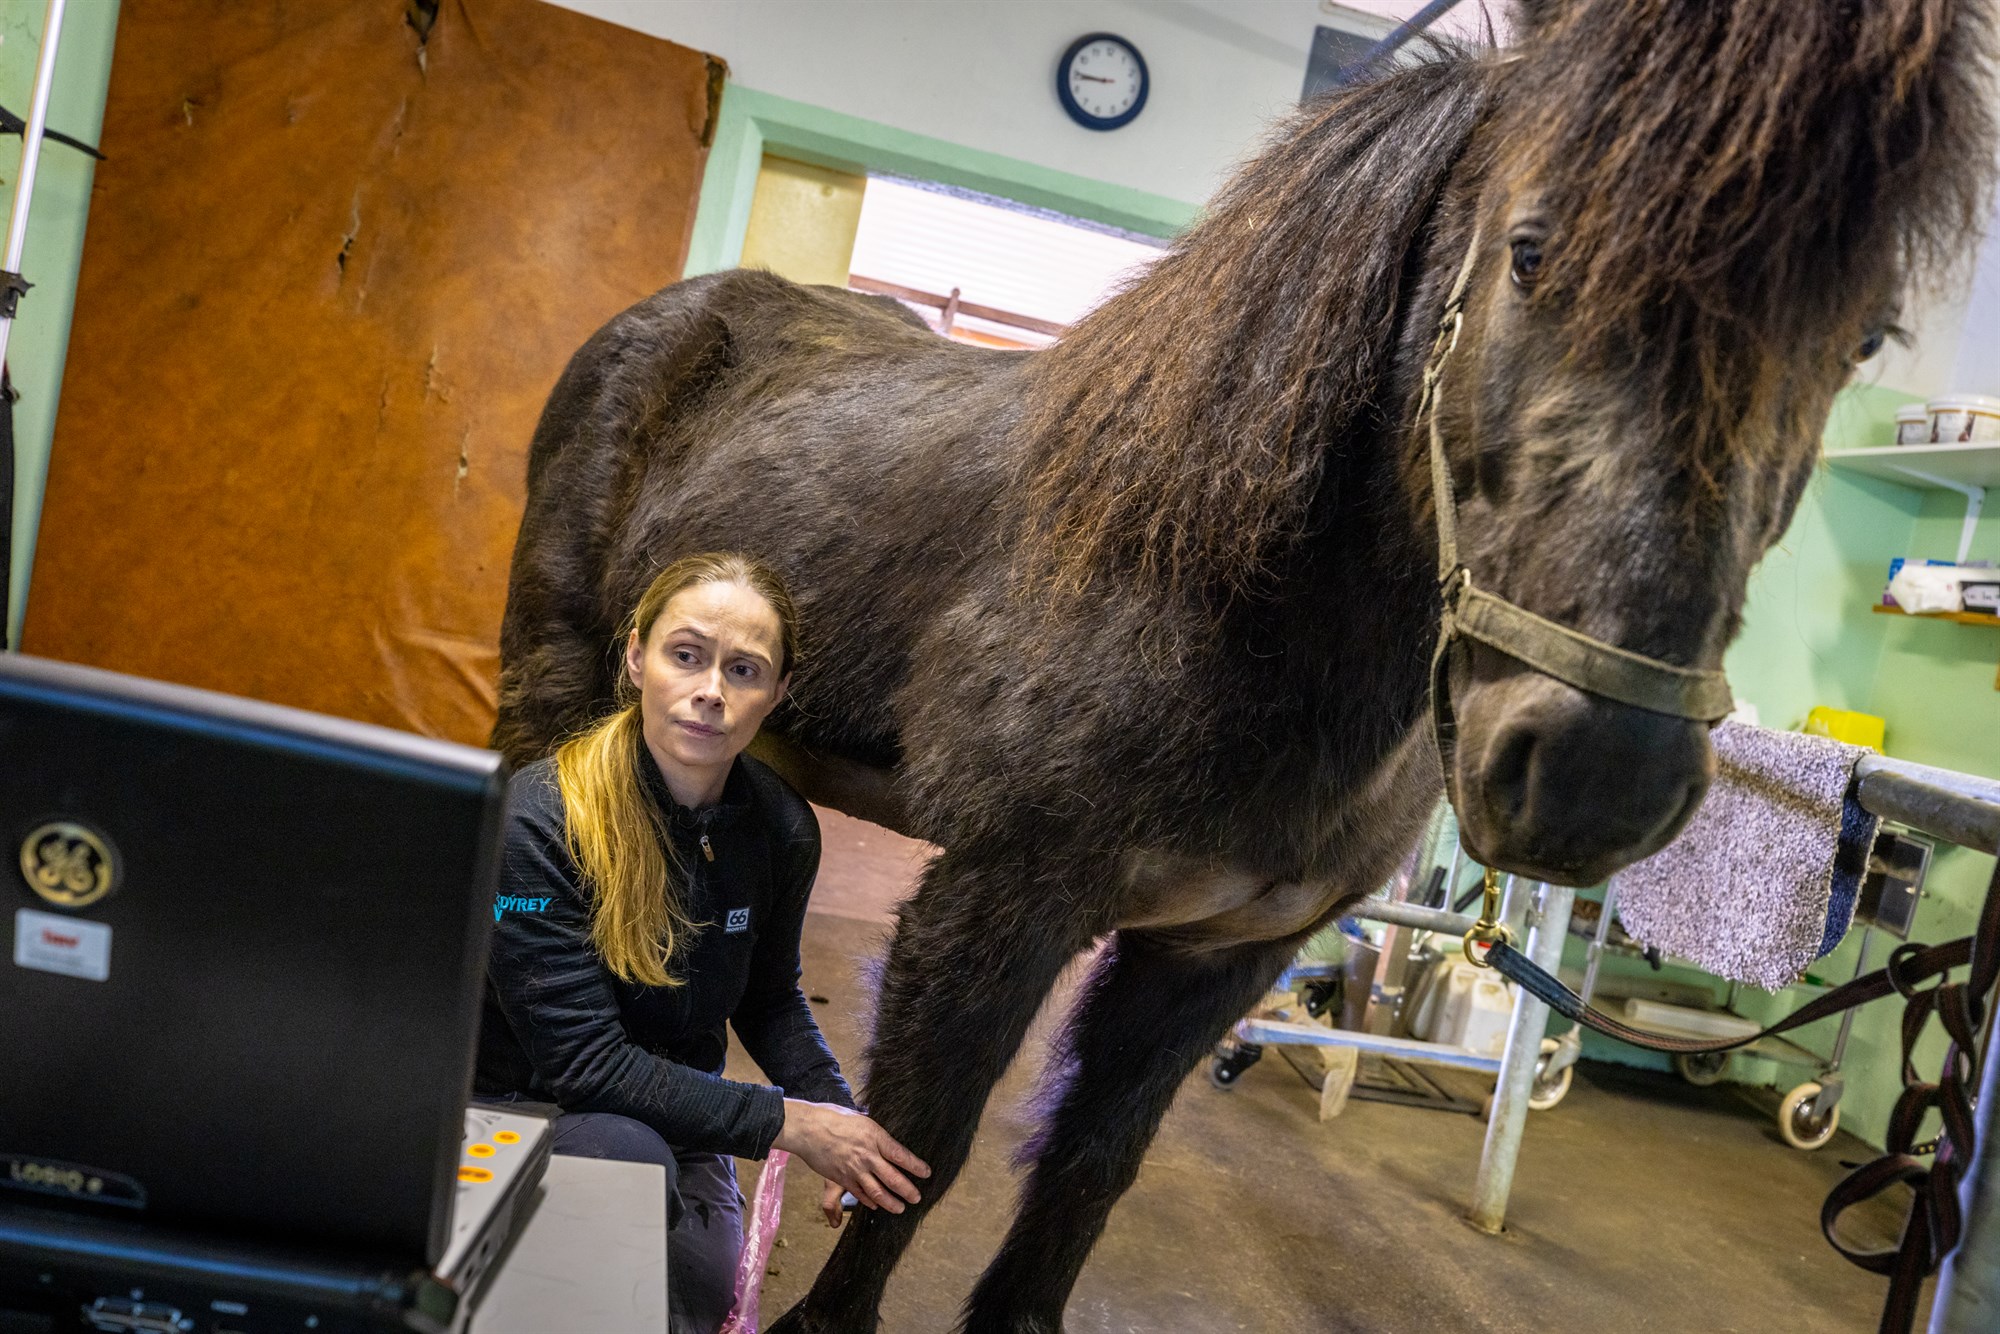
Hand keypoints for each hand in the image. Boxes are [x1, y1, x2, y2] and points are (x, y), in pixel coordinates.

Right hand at [774, 1099, 929, 1225]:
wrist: (807, 1129)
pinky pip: (859, 1194)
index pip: (901, 1155)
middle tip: (917, 1198)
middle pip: (893, 1178)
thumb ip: (875, 1134)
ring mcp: (854, 1169)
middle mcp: (867, 1155)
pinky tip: (876, 1204)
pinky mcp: (842, 1178)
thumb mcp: (861, 1119)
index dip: (916, 1166)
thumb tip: (886, 1139)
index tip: (927, 1173)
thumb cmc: (832, 1117)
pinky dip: (869, 1201)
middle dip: (907, 1190)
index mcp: (874, 1136)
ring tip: (900, 1208)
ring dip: (891, 1202)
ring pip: (877, 1191)